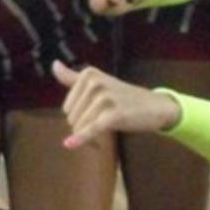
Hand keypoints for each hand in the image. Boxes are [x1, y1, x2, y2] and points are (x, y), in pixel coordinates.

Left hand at [53, 61, 180, 149]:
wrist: (155, 106)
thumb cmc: (123, 96)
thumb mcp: (98, 83)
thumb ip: (73, 77)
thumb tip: (54, 64)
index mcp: (88, 74)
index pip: (67, 107)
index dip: (78, 117)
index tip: (93, 117)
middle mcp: (95, 83)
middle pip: (72, 118)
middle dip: (84, 127)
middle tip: (102, 126)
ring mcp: (104, 98)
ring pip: (80, 126)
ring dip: (89, 137)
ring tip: (106, 132)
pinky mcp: (114, 114)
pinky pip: (91, 129)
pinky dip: (81, 138)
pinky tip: (70, 144)